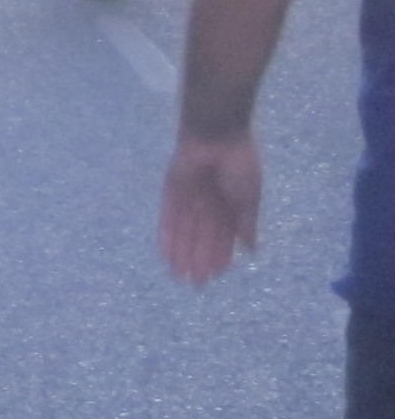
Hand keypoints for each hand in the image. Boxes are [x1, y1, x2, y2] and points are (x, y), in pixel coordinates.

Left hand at [161, 132, 261, 283]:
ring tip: (179, 275)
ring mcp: (190, 198)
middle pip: (202, 238)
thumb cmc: (239, 165)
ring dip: (182, 253)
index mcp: (231, 206)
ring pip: (184, 232)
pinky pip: (168, 217)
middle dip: (198, 260)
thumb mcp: (249, 199)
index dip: (219, 256)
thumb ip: (247, 224)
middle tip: (194, 284)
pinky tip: (166, 254)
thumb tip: (251, 250)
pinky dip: (168, 236)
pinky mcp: (172, 190)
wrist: (218, 135)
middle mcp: (209, 204)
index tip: (215, 276)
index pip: (223, 237)